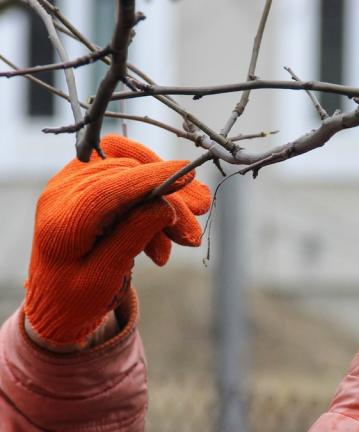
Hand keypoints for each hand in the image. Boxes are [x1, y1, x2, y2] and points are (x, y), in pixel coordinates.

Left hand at [25, 135, 210, 347]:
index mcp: (61, 222)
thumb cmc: (76, 297)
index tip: (188, 174)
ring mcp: (72, 182)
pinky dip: (153, 194)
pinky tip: (165, 229)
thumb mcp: (104, 277)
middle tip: (193, 234)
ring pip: (131, 169)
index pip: (109, 187)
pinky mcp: (87, 181)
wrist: (55, 300)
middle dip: (169, 200)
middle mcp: (61, 193)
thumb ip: (132, 237)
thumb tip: (166, 206)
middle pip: (128, 177)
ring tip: (187, 232)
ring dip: (165, 196)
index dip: (152, 178)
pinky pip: (128, 171)